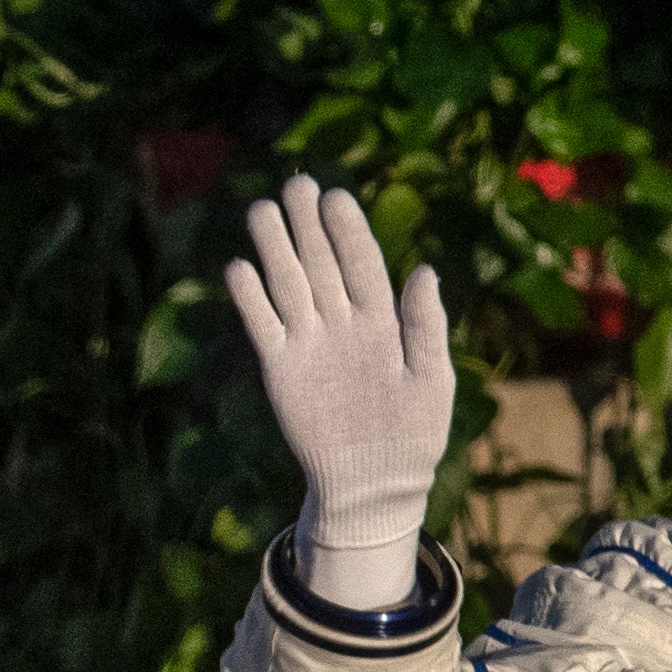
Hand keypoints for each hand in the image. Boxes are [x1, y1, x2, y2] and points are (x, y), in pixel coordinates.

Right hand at [222, 174, 450, 608]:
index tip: (336, 197)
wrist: (375, 488)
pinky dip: (251, 299)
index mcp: (384, 321)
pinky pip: (263, 326)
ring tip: (261, 209)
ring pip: (289, 285)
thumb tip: (424, 270)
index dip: (349, 231)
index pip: (362, 264)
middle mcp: (342, 323)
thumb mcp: (433, 380)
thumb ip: (426, 326)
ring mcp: (310, 343)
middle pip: (321, 264)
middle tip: (295, 184)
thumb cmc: (416, 436)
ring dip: (274, 249)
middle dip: (307, 225)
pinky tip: (238, 268)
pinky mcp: (281, 368)